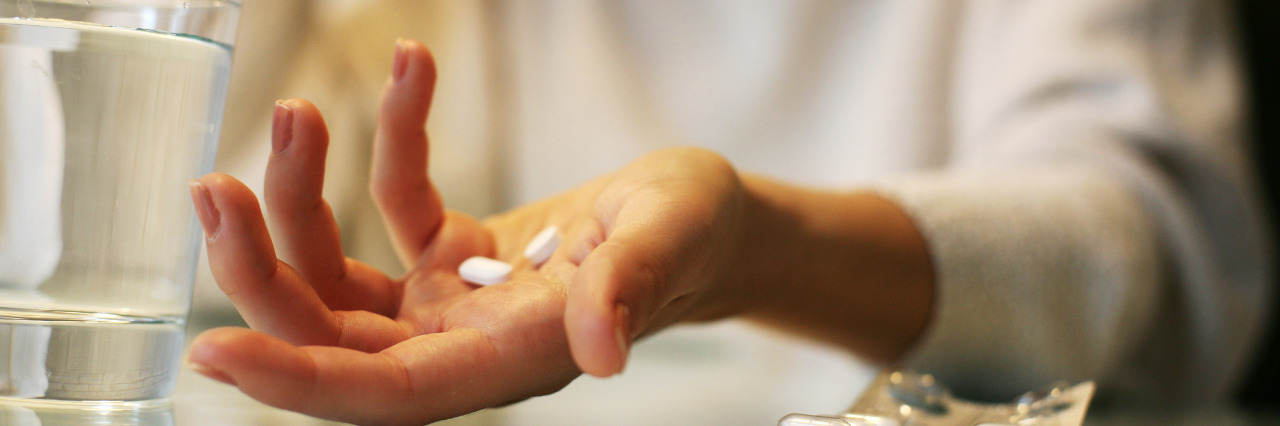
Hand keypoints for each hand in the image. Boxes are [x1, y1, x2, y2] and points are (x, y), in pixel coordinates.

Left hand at [185, 39, 750, 424]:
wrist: (705, 223)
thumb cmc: (696, 237)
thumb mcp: (669, 243)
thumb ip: (627, 289)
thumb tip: (603, 352)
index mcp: (506, 359)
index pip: (384, 392)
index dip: (298, 378)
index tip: (214, 346)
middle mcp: (462, 342)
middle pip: (330, 333)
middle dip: (260, 266)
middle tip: (216, 186)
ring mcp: (450, 301)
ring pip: (336, 275)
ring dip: (298, 200)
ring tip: (294, 114)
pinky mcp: (452, 254)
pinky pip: (394, 204)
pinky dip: (390, 140)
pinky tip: (411, 70)